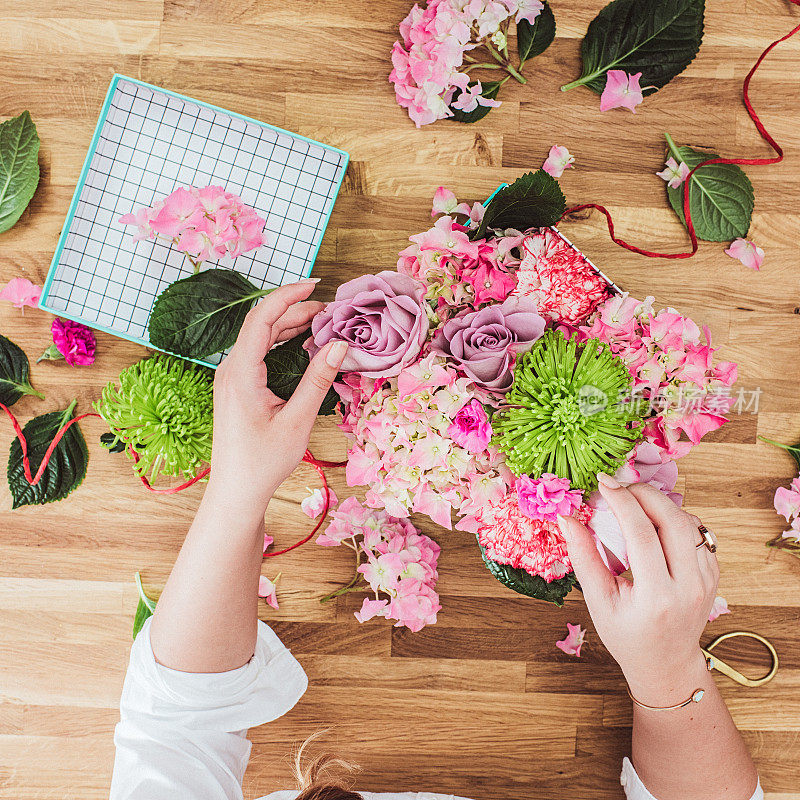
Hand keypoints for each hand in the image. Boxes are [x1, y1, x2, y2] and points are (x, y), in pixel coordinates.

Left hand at [207, 280, 346, 509]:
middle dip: (295, 309)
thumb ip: (318, 380)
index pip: (262, 318)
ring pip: (260, 337)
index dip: (288, 295)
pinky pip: (258, 353)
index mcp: (241, 374)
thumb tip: (338, 345)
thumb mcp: (297, 421)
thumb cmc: (263, 462)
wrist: (236, 491)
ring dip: (289, 325)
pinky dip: (281, 343)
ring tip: (321, 323)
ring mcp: (231, 378)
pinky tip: (303, 345)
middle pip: (261, 324)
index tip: (315, 283)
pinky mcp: (237, 387)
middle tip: (329, 309)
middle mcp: (231, 370)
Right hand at [558, 475, 719, 705]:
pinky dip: (675, 519)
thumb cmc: (626, 635)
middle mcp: (689, 587)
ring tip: (633, 502)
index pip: (643, 534)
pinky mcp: (713, 575)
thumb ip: (583, 556)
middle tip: (618, 486)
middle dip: (644, 494)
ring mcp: (707, 581)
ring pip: (690, 523)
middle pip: (673, 521)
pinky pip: (698, 534)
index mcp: (657, 597)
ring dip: (660, 504)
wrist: (666, 663)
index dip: (622, 502)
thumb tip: (566, 518)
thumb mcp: (598, 600)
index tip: (602, 483)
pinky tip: (654, 522)